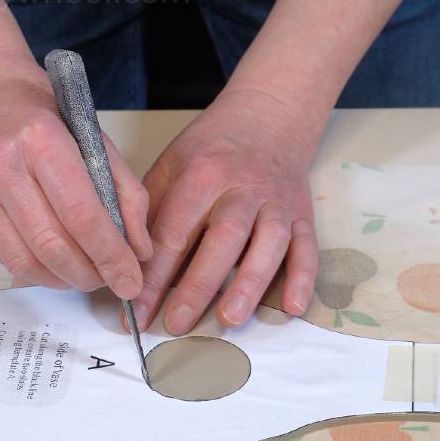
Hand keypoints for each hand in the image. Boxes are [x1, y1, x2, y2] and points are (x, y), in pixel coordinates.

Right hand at [0, 52, 151, 296]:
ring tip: (85, 274)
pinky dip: (36, 269)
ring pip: (24, 262)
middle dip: (90, 275)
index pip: (82, 215)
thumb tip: (140, 251)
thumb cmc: (44, 114)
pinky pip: (2, 257)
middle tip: (110, 280)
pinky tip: (54, 262)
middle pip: (53, 246)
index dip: (111, 256)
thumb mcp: (95, 139)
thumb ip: (126, 193)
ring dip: (63, 279)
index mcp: (40, 140)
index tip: (131, 282)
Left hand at [133, 89, 318, 334]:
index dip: (154, 274)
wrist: (268, 116)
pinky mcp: (303, 214)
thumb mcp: (171, 165)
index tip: (138, 309)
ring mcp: (277, 202)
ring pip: (268, 244)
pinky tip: (293, 308)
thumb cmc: (211, 148)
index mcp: (202, 175)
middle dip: (198, 285)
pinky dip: (303, 278)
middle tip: (176, 324)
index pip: (174, 231)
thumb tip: (132, 265)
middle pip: (222, 239)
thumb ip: (153, 211)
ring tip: (230, 320)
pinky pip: (307, 247)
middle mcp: (242, 188)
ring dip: (250, 283)